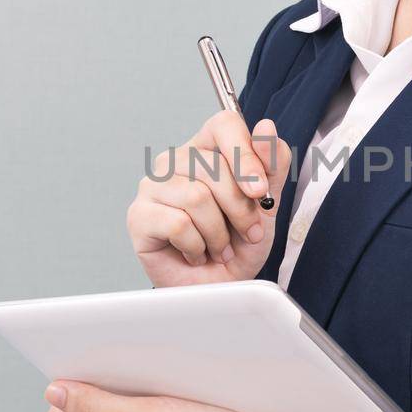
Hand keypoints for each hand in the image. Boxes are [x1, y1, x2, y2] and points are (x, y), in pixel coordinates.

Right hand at [128, 112, 292, 287]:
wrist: (221, 286)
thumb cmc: (238, 243)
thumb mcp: (267, 204)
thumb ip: (272, 166)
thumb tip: (266, 128)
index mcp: (207, 149)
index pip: (223, 125)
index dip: (246, 154)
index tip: (260, 190)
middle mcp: (176, 162)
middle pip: (212, 167)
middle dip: (240, 209)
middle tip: (247, 232)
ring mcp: (152, 187)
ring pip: (196, 197)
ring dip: (219, 233)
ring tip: (220, 247)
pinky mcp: (139, 216)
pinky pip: (177, 224)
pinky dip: (197, 246)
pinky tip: (197, 253)